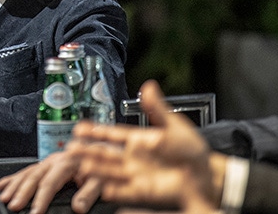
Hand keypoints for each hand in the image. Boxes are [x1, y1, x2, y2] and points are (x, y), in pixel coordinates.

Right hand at [0, 151, 101, 213]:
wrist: (101, 149)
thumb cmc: (101, 164)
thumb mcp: (101, 179)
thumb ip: (89, 193)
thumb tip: (78, 207)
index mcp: (66, 163)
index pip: (50, 183)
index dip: (41, 199)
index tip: (35, 212)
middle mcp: (53, 161)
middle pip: (33, 177)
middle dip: (21, 193)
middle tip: (13, 205)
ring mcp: (46, 162)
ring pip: (25, 173)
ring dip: (13, 186)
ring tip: (4, 198)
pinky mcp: (43, 165)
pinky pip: (23, 171)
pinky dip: (10, 179)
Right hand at [72, 80, 220, 212]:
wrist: (206, 173)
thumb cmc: (191, 149)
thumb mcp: (174, 124)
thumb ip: (157, 108)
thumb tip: (148, 86)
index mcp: (138, 140)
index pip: (112, 134)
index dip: (95, 131)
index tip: (79, 127)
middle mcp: (133, 158)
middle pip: (104, 154)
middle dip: (87, 151)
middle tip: (70, 148)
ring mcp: (136, 175)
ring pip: (110, 172)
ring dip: (95, 170)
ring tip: (80, 167)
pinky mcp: (143, 192)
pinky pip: (124, 192)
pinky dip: (113, 191)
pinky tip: (103, 189)